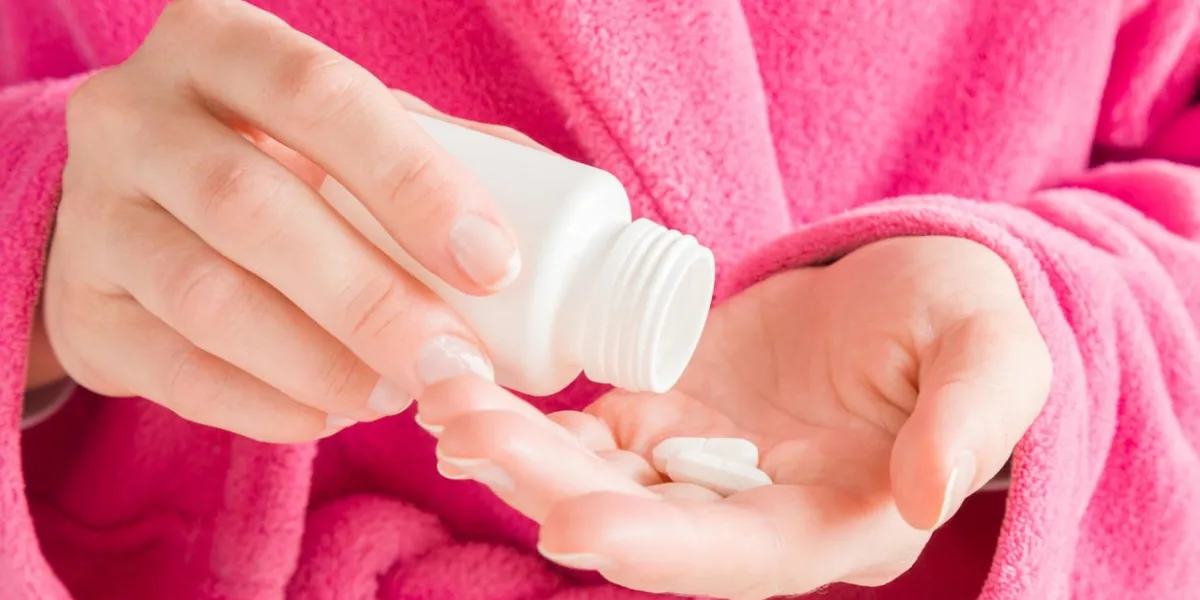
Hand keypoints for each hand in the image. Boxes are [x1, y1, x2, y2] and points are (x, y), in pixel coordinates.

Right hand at [40, 0, 531, 441]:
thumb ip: (435, 152)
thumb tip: (545, 230)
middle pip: (255, 206)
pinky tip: (333, 412)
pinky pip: (173, 371)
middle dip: (373, 298)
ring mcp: (93, 214)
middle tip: (454, 362)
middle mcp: (134, 115)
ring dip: (323, 363)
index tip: (492, 266)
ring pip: (207, 298)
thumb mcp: (341, 128)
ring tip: (398, 391)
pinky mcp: (80, 308)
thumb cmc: (278, 157)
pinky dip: (268, 406)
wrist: (139, 206)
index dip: (415, 184)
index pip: (321, 98)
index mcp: (221, 44)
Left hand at [416, 236, 1052, 598]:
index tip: (579, 528)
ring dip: (520, 451)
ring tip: (448, 403)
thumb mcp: (996, 357)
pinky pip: (585, 429)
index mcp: (836, 520)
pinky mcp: (664, 412)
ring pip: (598, 476)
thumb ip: (969, 423)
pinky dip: (528, 420)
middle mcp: (752, 510)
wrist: (915, 288)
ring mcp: (699, 462)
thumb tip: (925, 495)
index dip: (664, 550)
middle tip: (472, 438)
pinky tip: (468, 396)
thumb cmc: (968, 322)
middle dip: (554, 489)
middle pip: (644, 521)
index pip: (742, 555)